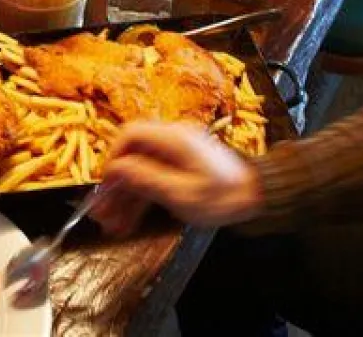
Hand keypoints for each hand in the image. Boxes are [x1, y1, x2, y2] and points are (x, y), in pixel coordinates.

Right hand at [95, 122, 261, 231]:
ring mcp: (177, 156)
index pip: (130, 136)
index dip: (113, 159)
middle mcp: (172, 142)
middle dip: (116, 187)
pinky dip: (142, 199)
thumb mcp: (181, 194)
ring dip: (126, 198)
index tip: (104, 186)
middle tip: (102, 216)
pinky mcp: (182, 169)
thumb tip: (115, 170)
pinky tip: (130, 221)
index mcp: (172, 140)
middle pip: (133, 158)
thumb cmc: (223, 197)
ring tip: (113, 227)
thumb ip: (146, 179)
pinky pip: (154, 179)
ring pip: (141, 172)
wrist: (260, 198)